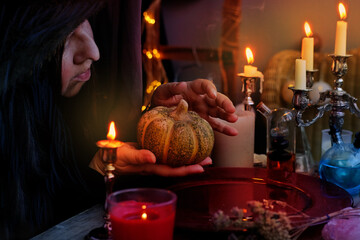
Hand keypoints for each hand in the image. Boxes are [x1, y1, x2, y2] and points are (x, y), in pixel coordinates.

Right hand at [89, 142, 211, 176]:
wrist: (107, 156)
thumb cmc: (115, 157)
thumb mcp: (125, 155)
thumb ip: (138, 157)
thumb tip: (152, 157)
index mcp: (151, 168)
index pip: (172, 170)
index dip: (186, 170)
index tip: (200, 168)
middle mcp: (156, 165)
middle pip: (177, 166)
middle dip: (193, 165)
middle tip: (209, 160)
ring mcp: (155, 159)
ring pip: (175, 159)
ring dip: (189, 156)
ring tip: (203, 152)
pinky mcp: (153, 152)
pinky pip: (168, 151)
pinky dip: (178, 146)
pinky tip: (185, 139)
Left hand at [151, 79, 237, 135]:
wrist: (159, 112)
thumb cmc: (161, 99)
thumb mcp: (162, 92)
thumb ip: (171, 88)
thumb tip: (181, 85)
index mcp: (192, 88)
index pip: (203, 85)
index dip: (209, 88)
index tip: (212, 95)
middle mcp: (200, 98)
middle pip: (216, 98)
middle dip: (224, 103)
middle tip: (230, 109)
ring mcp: (203, 110)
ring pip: (218, 111)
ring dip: (227, 115)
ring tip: (234, 119)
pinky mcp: (203, 121)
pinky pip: (215, 125)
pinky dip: (224, 129)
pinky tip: (233, 133)